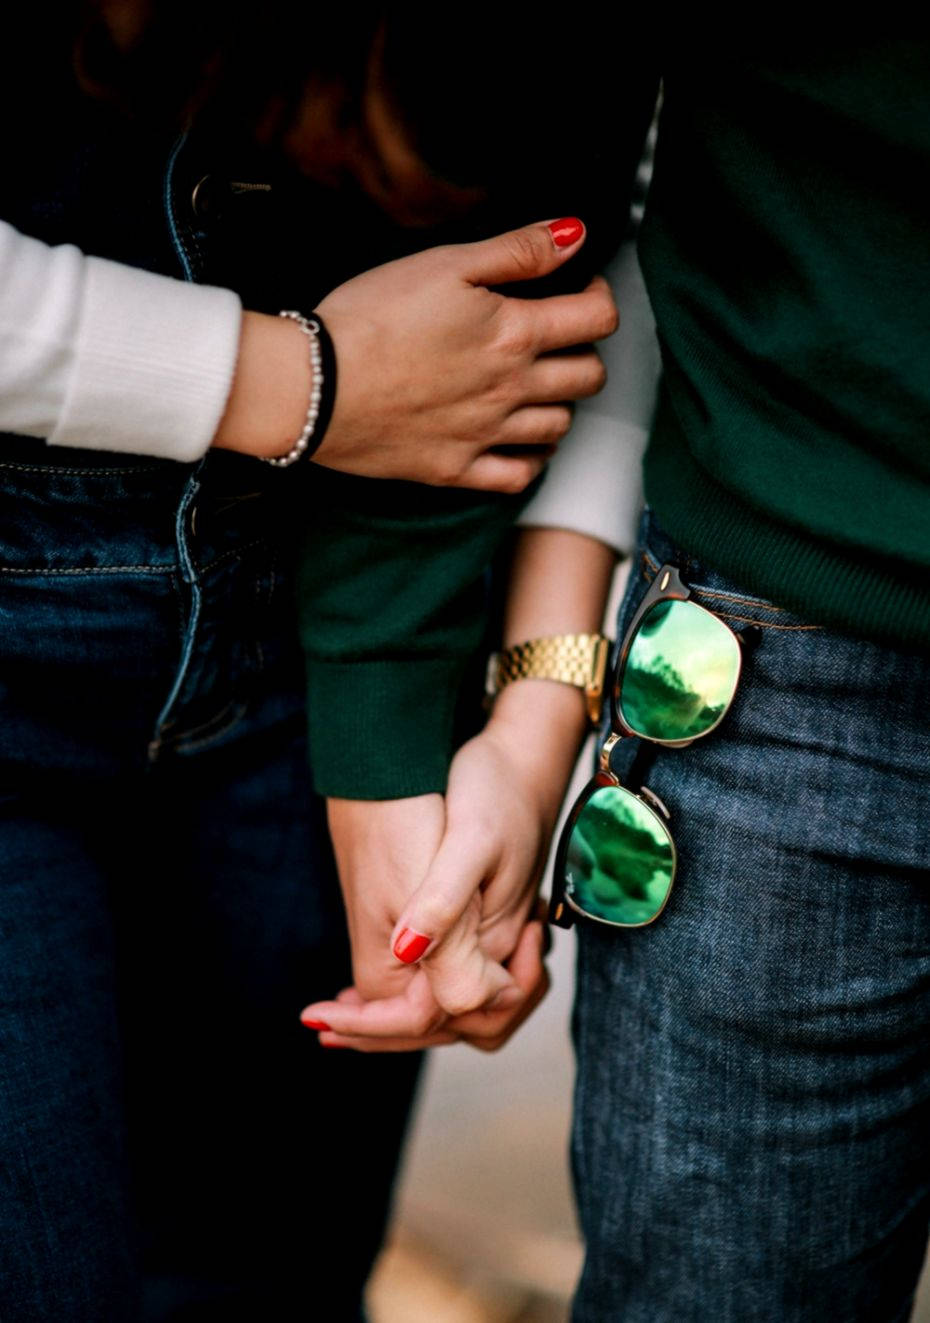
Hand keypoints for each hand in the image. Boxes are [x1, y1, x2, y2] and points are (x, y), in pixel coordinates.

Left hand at [300, 680, 587, 1049]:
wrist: (522, 758)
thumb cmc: (497, 790)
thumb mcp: (472, 839)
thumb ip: (445, 902)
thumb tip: (404, 952)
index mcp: (493, 938)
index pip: (435, 1014)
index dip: (374, 1025)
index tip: (314, 1018)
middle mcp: (498, 950)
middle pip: (447, 1026)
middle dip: (385, 1034)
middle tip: (323, 1024)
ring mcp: (494, 938)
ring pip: (452, 1012)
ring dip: (402, 1022)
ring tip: (343, 1013)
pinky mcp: (484, 922)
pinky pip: (451, 980)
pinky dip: (414, 995)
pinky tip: (374, 985)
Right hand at [312, 218, 616, 491]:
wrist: (313, 386)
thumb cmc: (370, 317)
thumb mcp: (445, 264)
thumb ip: (517, 250)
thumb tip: (575, 236)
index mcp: (514, 334)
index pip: (596, 320)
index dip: (599, 298)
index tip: (582, 290)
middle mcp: (512, 390)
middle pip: (588, 377)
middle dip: (584, 351)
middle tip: (559, 336)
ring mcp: (486, 435)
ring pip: (560, 426)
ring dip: (559, 402)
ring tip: (536, 383)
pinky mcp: (455, 469)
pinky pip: (518, 475)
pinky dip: (531, 458)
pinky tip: (519, 438)